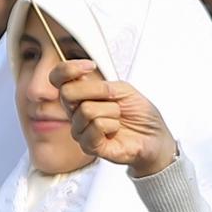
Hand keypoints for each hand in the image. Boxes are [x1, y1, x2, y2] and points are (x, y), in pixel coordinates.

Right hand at [54, 60, 177, 176]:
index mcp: (81, 94)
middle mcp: (75, 111)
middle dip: (98, 91)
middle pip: (67, 93)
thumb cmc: (139, 113)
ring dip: (112, 112)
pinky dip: (113, 125)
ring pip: (86, 110)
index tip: (90, 66)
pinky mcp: (87, 145)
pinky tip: (115, 131)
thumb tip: (84, 82)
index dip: (68, 69)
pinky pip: (96, 126)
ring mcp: (79, 129)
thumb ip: (102, 84)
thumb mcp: (124, 90)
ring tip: (118, 119)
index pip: (58, 78)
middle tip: (114, 100)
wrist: (154, 136)